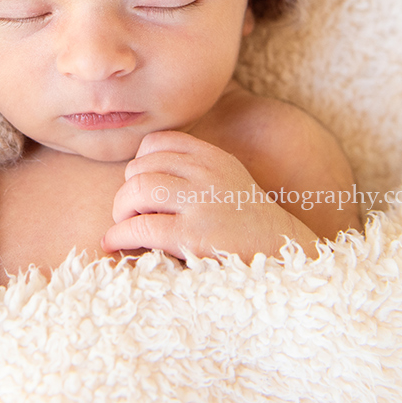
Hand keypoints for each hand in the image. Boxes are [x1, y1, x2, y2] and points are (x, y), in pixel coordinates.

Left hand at [102, 130, 317, 260]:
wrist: (286, 259)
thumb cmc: (249, 229)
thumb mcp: (229, 184)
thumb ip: (194, 175)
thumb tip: (139, 182)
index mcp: (215, 159)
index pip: (158, 143)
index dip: (139, 164)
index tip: (140, 188)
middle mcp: (208, 174)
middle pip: (140, 168)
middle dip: (126, 192)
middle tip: (129, 214)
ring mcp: (201, 203)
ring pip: (136, 190)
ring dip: (121, 211)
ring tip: (124, 228)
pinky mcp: (194, 236)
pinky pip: (140, 227)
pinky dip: (119, 235)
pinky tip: (115, 245)